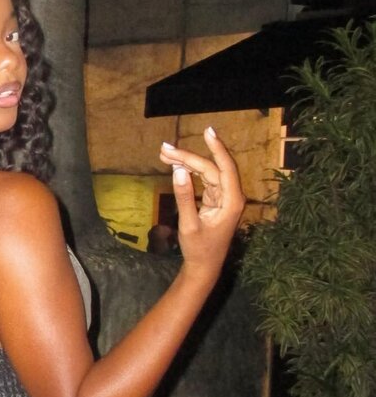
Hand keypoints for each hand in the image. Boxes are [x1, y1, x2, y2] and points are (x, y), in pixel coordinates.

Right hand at [158, 127, 244, 278]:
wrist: (204, 266)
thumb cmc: (199, 249)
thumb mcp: (189, 224)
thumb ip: (184, 197)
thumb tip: (178, 171)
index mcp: (232, 201)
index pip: (225, 167)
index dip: (217, 148)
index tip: (208, 131)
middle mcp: (231, 196)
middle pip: (211, 168)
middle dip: (188, 157)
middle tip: (164, 149)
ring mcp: (224, 197)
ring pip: (206, 172)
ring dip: (187, 163)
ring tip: (164, 154)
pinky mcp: (216, 200)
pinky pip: (204, 180)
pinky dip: (189, 173)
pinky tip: (176, 166)